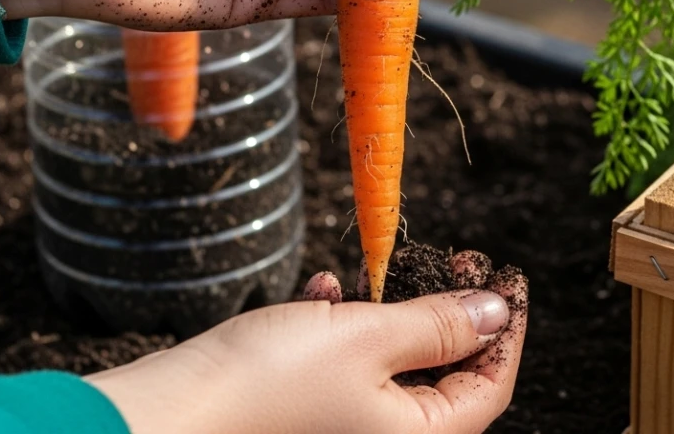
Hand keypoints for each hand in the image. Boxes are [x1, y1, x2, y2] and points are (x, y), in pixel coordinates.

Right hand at [86, 252, 527, 433]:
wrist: (164, 415)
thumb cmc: (268, 383)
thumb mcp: (369, 337)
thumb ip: (440, 323)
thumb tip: (497, 311)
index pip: (492, 386)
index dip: (506, 328)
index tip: (509, 277)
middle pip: (447, 375)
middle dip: (452, 310)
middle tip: (458, 258)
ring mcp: (344, 428)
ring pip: (394, 364)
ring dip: (396, 311)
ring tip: (391, 266)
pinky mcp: (306, 413)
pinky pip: (346, 368)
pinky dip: (344, 326)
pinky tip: (326, 287)